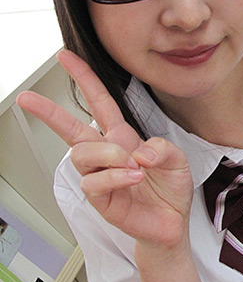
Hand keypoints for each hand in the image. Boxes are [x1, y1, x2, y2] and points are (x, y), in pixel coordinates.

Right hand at [17, 50, 193, 248]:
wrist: (172, 223)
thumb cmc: (170, 190)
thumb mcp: (176, 160)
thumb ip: (162, 147)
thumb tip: (139, 151)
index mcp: (122, 137)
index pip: (99, 103)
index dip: (84, 79)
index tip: (66, 58)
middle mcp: (107, 154)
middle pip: (70, 128)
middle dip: (48, 111)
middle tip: (27, 98)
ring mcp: (100, 176)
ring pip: (83, 154)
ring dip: (109, 154)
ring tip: (132, 165)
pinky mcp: (100, 199)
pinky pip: (94, 182)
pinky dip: (115, 177)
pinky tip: (133, 178)